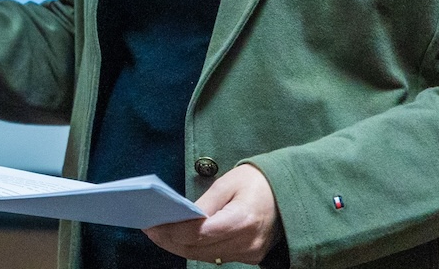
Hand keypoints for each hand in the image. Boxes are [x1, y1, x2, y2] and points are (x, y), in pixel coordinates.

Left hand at [144, 164, 278, 265]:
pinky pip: (216, 256)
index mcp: (243, 219)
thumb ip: (206, 202)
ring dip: (180, 246)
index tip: (153, 224)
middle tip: (149, 229)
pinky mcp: (249, 257)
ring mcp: (249, 253)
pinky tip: (180, 238)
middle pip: (199, 249)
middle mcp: (247, 242)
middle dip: (171, 240)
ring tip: (159, 233)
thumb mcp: (230, 182)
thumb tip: (182, 217)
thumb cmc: (257, 181)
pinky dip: (196, 248)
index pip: (200, 232)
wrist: (288, 192)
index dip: (174, 230)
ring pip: (205, 256)